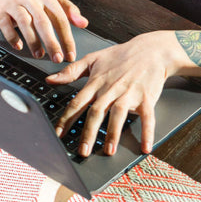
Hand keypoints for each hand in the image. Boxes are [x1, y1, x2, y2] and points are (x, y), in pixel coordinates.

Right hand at [0, 0, 87, 62]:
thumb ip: (69, 10)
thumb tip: (84, 24)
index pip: (60, 18)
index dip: (66, 38)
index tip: (70, 54)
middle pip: (43, 22)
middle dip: (51, 42)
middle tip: (58, 58)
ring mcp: (14, 4)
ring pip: (25, 23)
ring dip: (33, 41)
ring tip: (39, 54)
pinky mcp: (0, 11)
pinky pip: (6, 25)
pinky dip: (12, 37)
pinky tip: (19, 46)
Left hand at [46, 31, 183, 155]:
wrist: (151, 50)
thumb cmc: (121, 56)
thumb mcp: (93, 59)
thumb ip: (71, 71)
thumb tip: (49, 79)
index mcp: (96, 82)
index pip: (77, 103)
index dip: (67, 119)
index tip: (59, 134)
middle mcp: (111, 89)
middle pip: (96, 112)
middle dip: (89, 133)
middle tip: (83, 151)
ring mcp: (129, 93)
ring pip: (119, 115)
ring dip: (113, 134)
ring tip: (109, 151)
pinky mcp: (146, 98)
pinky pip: (147, 117)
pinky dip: (147, 132)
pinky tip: (145, 147)